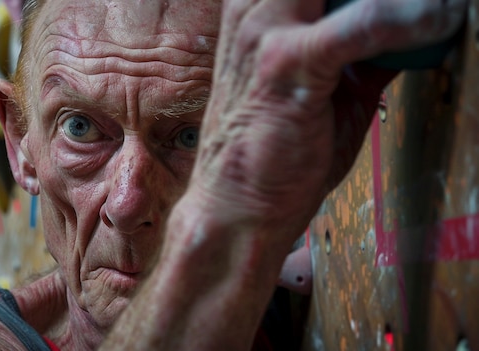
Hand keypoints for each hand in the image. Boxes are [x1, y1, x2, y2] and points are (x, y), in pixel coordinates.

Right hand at [192, 0, 466, 234]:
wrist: (238, 203)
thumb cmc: (274, 150)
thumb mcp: (324, 85)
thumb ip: (361, 47)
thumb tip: (416, 24)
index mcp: (259, 8)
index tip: (421, 2)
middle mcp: (255, 8)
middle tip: (435, 3)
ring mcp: (266, 31)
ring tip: (443, 11)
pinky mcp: (285, 63)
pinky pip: (366, 22)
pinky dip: (412, 21)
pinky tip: (439, 25)